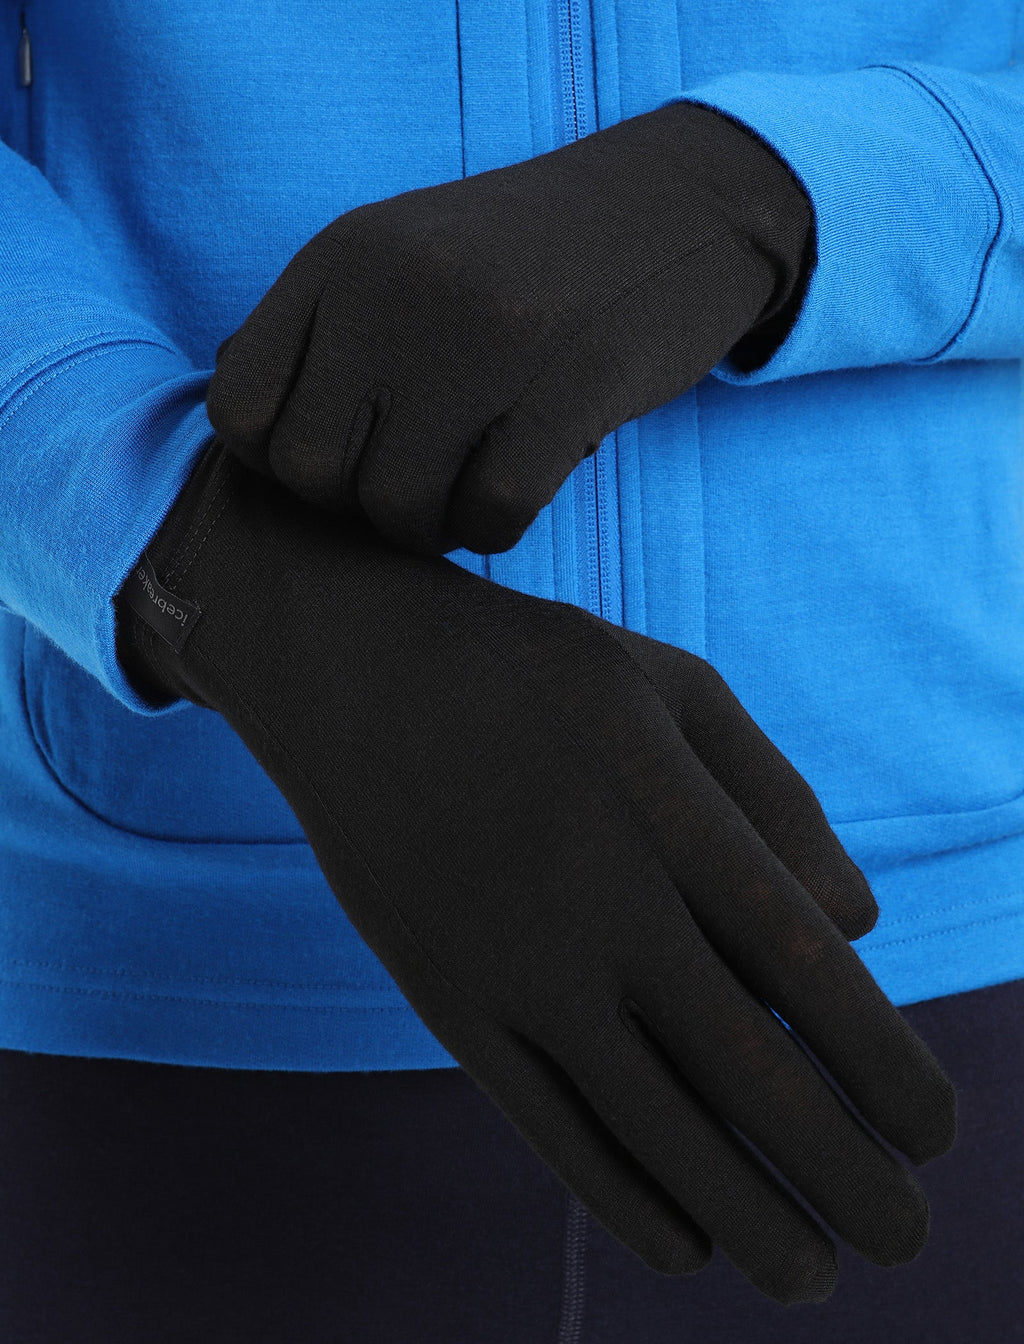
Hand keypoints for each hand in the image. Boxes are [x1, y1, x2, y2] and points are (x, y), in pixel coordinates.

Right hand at [116, 442, 952, 1304]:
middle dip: (840, 1173)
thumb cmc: (535, 673)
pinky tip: (682, 1243)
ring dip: (744, 1216)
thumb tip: (859, 926)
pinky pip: (544, 1123)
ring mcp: (515, 962)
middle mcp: (600, 903)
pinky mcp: (448, 999)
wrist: (356, 671)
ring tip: (811, 1277)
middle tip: (907, 1242)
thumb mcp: (672, 686)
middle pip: (742, 1071)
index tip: (937, 1134)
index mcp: (670, 813)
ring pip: (647, 1123)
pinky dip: (620, 1197)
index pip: (806, 967)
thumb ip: (777, 796)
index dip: (882, 1063)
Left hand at [206, 101, 812, 555]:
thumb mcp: (403, 255)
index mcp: (341, 258)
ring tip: (467, 485)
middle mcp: (396, 293)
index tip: (344, 458)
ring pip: (398, 510)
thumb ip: (322, 332)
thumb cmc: (524, 258)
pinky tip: (518, 487)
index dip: (280, 464)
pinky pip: (490, 517)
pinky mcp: (569, 387)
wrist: (677, 207)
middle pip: (313, 477)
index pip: (238, 410)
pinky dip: (496, 527)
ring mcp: (484, 338)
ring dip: (433, 525)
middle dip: (358, 507)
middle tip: (416, 482)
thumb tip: (245, 428)